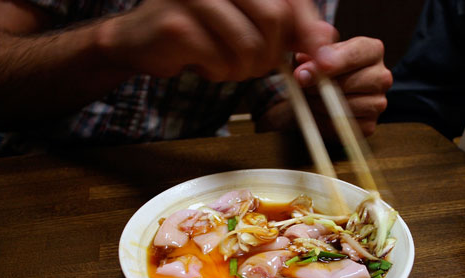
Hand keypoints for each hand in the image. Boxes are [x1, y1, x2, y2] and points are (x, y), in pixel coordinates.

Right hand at [103, 0, 337, 81]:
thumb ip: (286, 28)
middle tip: (257, 66)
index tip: (323, 58)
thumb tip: (325, 41)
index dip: (310, 29)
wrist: (139, 40)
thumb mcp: (247, 25)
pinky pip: (220, 61)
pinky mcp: (178, 24)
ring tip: (226, 66)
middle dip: (272, 55)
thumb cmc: (198, 31)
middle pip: (275, 18)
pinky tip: (202, 64)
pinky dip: (218, 73)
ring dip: (244, 69)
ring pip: (249, 45)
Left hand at [292, 36, 392, 136]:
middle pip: (351, 82)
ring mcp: (378, 103)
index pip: (355, 54)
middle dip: (322, 86)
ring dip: (320, 104)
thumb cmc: (317, 68)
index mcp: (372, 50)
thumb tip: (303, 73)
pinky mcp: (369, 125)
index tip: (307, 71)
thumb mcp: (312, 55)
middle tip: (302, 86)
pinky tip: (318, 112)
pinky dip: (324, 121)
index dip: (329, 63)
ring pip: (346, 106)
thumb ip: (309, 58)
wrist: (316, 94)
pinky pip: (343, 126)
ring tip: (309, 97)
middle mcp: (382, 76)